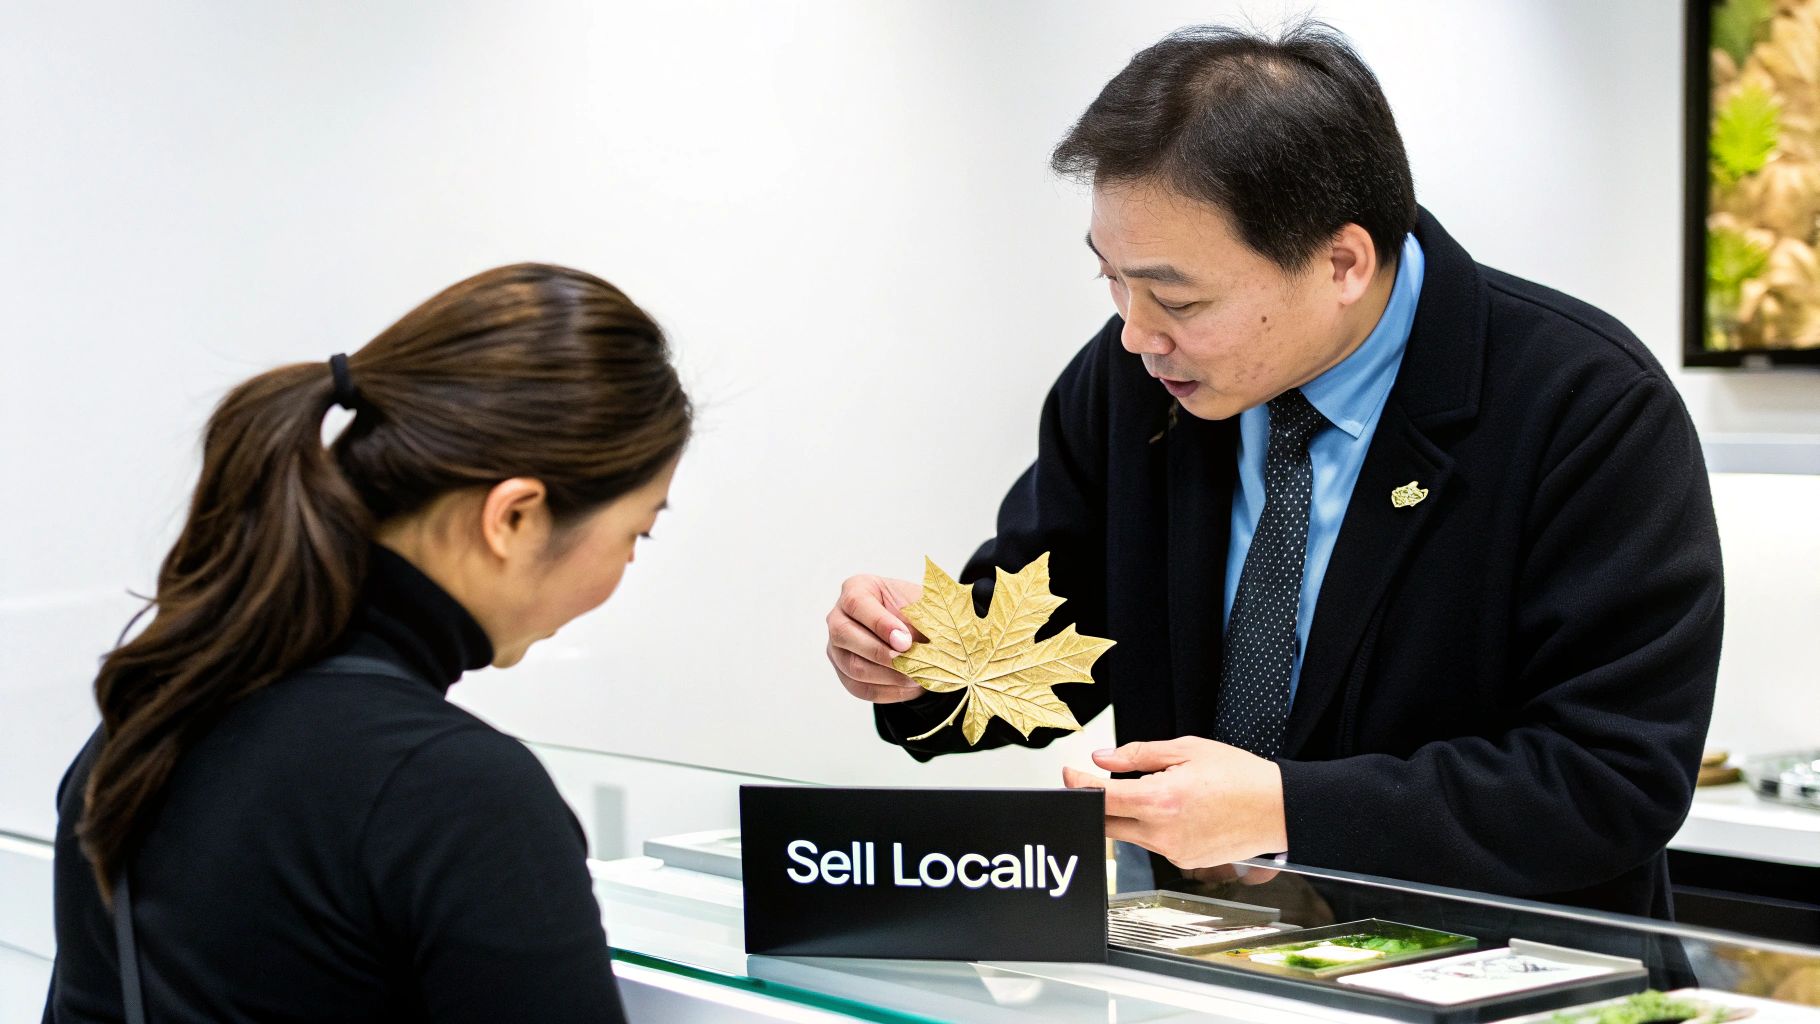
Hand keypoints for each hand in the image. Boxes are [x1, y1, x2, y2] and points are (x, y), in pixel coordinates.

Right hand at [826, 574, 925, 703]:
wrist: (919, 629)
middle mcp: (838, 617)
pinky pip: (860, 688)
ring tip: (917, 676)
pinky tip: (911, 687)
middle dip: (882, 653)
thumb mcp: (923, 604)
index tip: (906, 641)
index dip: (880, 623)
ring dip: (888, 676)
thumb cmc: (918, 610)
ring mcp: (837, 647)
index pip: (857, 604)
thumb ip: (919, 616)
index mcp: (856, 588)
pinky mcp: (844, 672)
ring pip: (853, 667)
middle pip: (845, 636)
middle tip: (912, 663)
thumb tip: (912, 642)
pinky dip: (888, 691)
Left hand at [1062, 737, 1286, 868]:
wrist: (1278, 809)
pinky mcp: (1184, 862)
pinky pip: (1154, 843)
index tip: (1067, 774)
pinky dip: (1153, 826)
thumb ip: (1138, 754)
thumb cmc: (1240, 775)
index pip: (1102, 797)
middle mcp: (1162, 832)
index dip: (1078, 785)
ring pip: (1131, 833)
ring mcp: (1173, 852)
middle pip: (1108, 822)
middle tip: (1094, 783)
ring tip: (1158, 790)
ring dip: (1129, 813)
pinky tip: (1177, 810)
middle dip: (1096, 803)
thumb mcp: (1187, 750)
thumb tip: (1102, 758)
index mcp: (1161, 800)